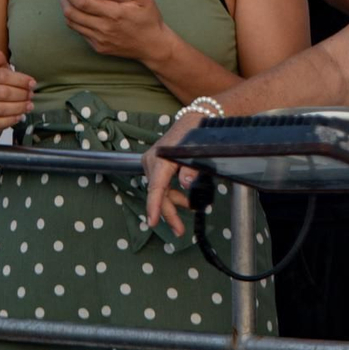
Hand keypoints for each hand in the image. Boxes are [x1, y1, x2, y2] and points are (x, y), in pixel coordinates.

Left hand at [53, 0, 171, 60]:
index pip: (83, 2)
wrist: (153, 47)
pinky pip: (80, 33)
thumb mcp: (146, 1)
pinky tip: (81, 14)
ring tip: (69, 0)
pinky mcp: (98, 47)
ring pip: (73, 24)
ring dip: (67, 10)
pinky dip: (76, 21)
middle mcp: (104, 28)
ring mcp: (100, 39)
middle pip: (72, 13)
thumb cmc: (149, 22)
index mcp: (114, 14)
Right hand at [143, 109, 204, 236]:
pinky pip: (163, 185)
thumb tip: (186, 184)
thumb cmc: (195, 133)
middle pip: (158, 194)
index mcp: (160, 159)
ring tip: (188, 215)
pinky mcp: (158, 165)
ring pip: (161, 191)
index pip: (156, 187)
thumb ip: (191, 169)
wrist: (194, 118)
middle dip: (168, 213)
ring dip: (173, 205)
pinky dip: (173, 195)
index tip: (153, 221)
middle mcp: (152, 162)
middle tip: (179, 231)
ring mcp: (153, 164)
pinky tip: (186, 202)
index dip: (155, 206)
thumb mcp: (197, 152)